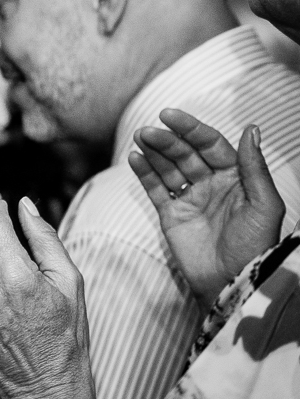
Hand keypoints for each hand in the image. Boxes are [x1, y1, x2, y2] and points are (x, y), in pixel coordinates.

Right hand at [129, 109, 284, 304]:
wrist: (232, 283)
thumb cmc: (255, 246)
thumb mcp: (264, 205)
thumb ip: (254, 167)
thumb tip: (250, 128)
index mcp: (236, 178)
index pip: (210, 145)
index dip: (191, 129)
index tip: (169, 115)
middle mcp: (212, 184)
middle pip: (186, 153)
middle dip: (167, 140)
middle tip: (148, 131)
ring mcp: (190, 198)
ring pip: (168, 167)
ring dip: (154, 151)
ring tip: (140, 139)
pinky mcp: (171, 214)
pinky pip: (155, 188)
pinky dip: (144, 173)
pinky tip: (135, 158)